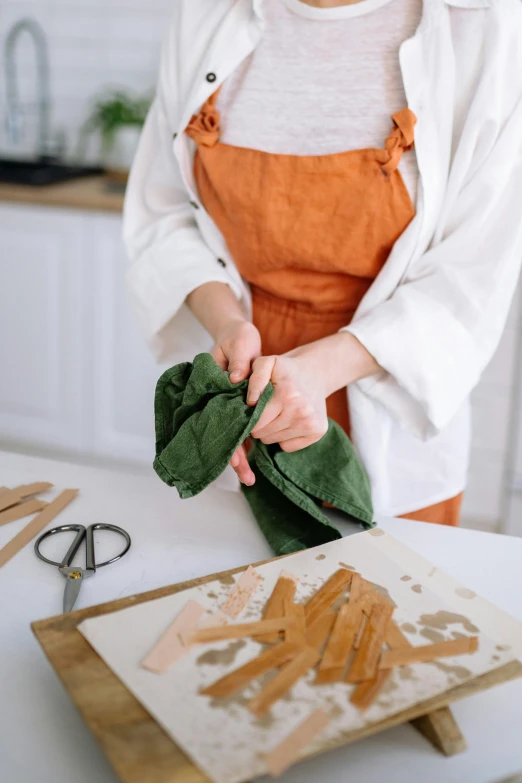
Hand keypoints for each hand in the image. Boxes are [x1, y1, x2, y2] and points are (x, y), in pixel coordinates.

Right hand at [211, 319, 261, 485]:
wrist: (239, 336)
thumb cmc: (236, 339)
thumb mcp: (238, 345)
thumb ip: (237, 362)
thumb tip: (235, 380)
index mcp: (216, 390)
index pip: (219, 420)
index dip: (227, 439)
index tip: (235, 459)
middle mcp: (222, 403)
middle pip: (227, 434)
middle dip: (236, 458)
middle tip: (248, 478)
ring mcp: (232, 407)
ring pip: (236, 435)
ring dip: (242, 457)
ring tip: (251, 479)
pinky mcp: (243, 407)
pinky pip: (245, 428)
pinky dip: (251, 442)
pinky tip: (257, 459)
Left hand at [249, 354, 328, 452]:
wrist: (315, 372)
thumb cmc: (285, 369)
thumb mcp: (265, 363)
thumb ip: (254, 379)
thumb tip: (251, 402)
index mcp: (287, 395)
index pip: (256, 422)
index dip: (248, 416)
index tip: (251, 407)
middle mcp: (302, 412)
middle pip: (263, 434)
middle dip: (258, 424)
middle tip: (264, 410)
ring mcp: (311, 424)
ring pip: (273, 441)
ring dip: (269, 430)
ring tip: (276, 413)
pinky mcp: (318, 432)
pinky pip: (287, 447)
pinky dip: (283, 437)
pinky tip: (288, 421)